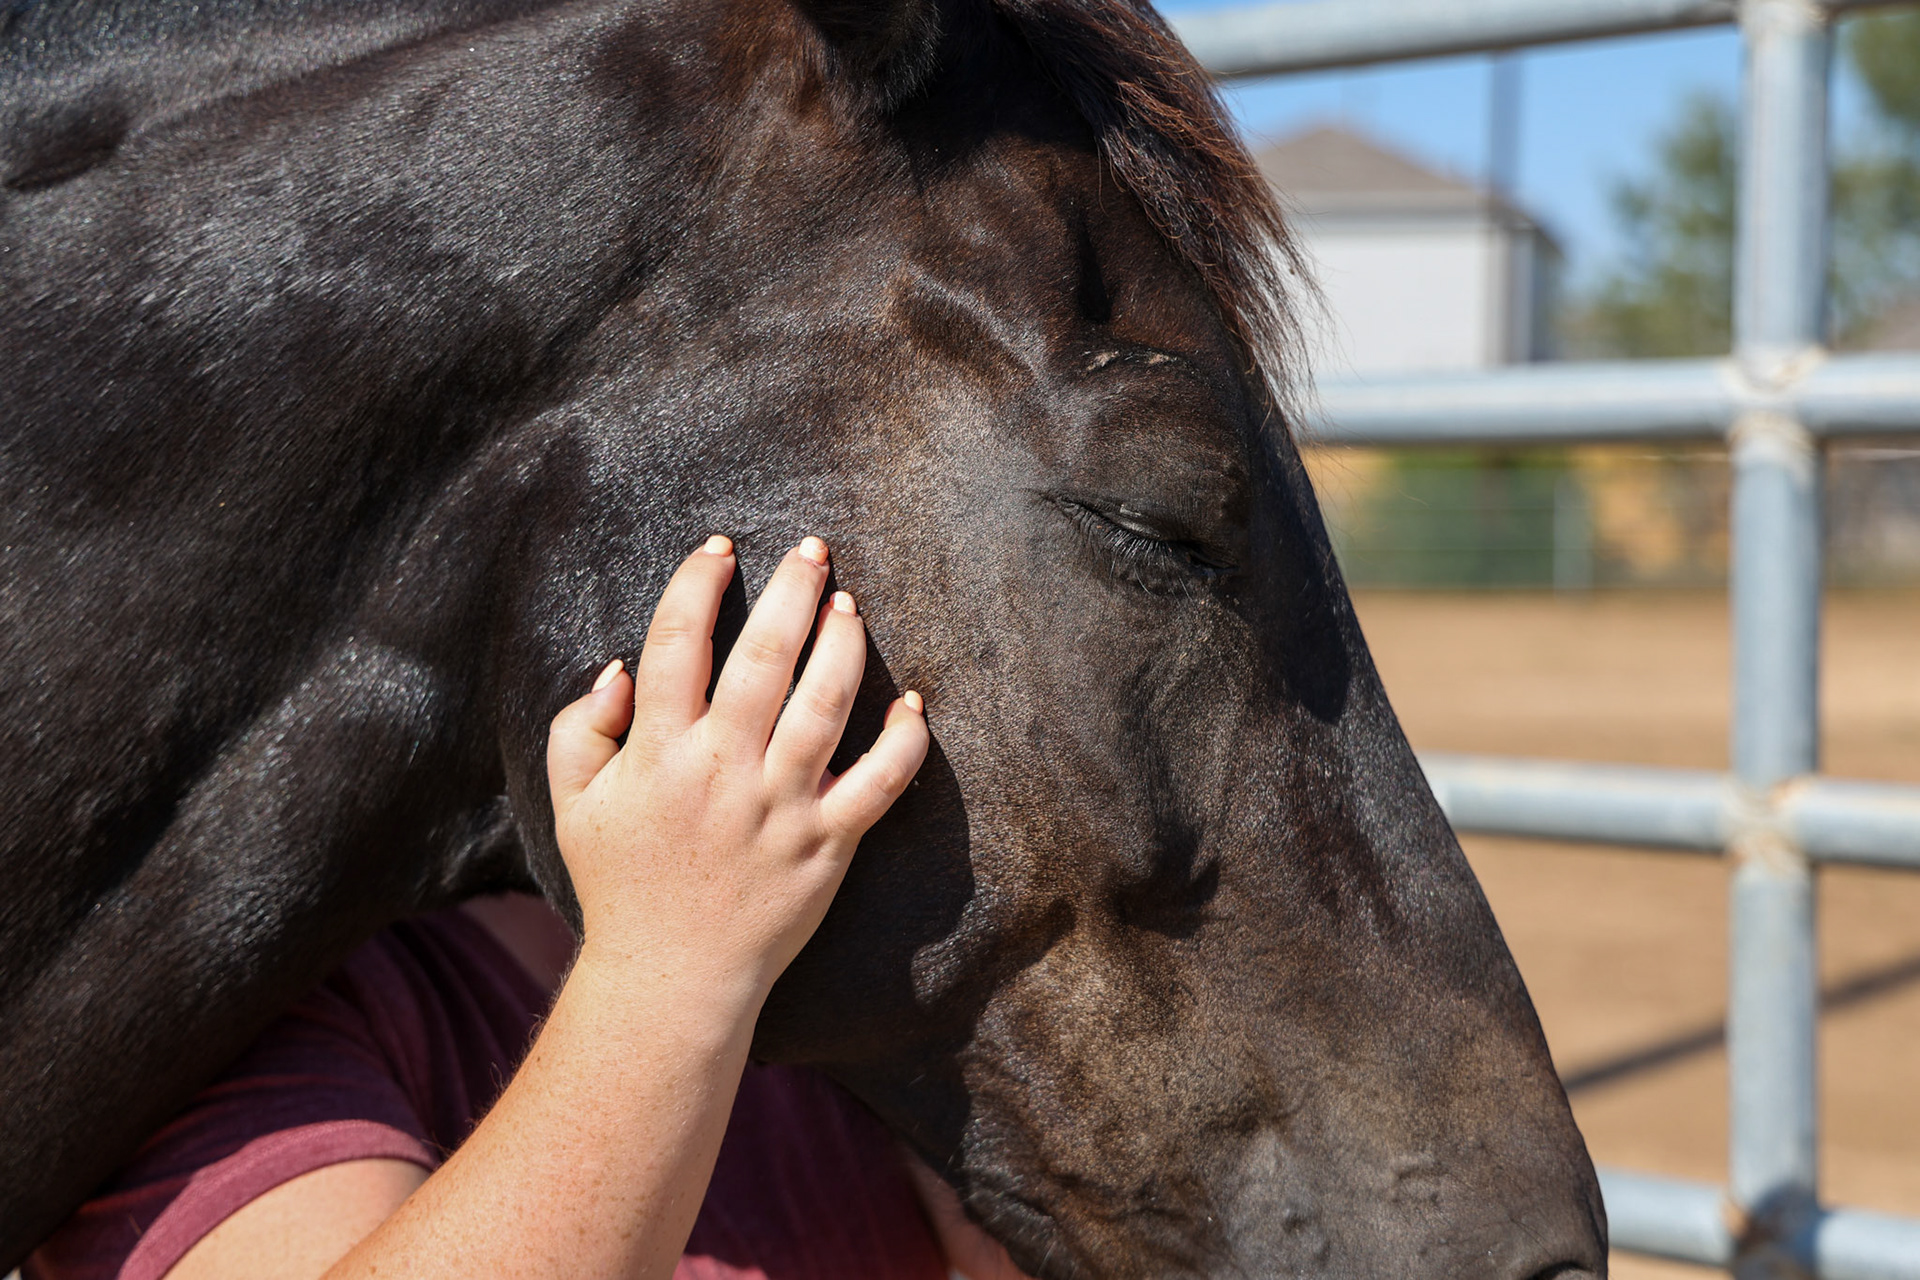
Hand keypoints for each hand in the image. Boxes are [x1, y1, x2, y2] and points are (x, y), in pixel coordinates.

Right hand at [545, 535, 927, 1013]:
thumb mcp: (572, 806)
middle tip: (813, 548)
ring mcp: (780, 807)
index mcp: (658, 752)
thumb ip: (580, 730)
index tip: (720, 547)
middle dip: (791, 591)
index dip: (698, 583)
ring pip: (825, 706)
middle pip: (763, 658)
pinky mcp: (827, 846)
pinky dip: (902, 740)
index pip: (675, 643)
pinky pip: (878, 784)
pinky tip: (912, 700)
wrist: (670, 981)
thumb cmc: (623, 884)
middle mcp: (722, 770)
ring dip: (843, 645)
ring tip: (850, 604)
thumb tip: (618, 669)